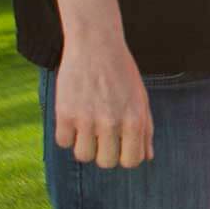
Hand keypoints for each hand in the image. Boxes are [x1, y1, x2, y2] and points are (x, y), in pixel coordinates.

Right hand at [53, 34, 153, 168]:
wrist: (95, 45)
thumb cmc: (121, 73)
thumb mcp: (140, 99)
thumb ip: (145, 129)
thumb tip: (146, 157)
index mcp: (135, 120)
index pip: (132, 161)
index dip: (125, 156)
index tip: (120, 145)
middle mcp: (112, 122)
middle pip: (106, 163)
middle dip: (104, 153)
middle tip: (102, 136)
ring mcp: (86, 119)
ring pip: (83, 156)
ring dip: (84, 146)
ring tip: (87, 128)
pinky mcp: (64, 113)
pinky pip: (63, 142)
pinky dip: (66, 135)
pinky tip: (73, 119)